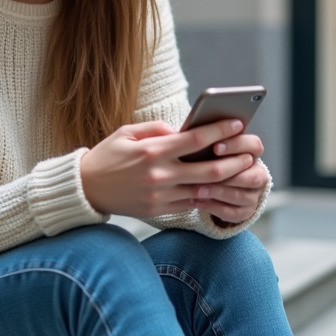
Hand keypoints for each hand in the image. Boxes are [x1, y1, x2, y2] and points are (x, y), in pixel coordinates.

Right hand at [80, 119, 259, 223]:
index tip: (237, 124)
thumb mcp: (127, 132)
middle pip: (208, 170)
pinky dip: (206, 195)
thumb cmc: (108, 155)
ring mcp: (160, 196)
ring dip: (225, 182)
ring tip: (241, 173)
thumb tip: (184, 130)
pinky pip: (190, 204)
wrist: (85, 189)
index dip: (220, 131)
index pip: (195, 140)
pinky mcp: (158, 211)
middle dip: (234, 162)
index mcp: (152, 151)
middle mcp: (159, 175)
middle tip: (249, 155)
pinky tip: (219, 188)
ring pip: (203, 190)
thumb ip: (157, 129)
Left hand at [195, 133, 268, 225]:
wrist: (215, 186)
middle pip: (252, 175)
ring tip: (196, 189)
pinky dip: (213, 207)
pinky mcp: (245, 212)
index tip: (215, 147)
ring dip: (217, 192)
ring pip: (240, 195)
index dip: (237, 145)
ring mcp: (253, 195)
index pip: (254, 146)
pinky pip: (232, 213)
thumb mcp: (210, 148)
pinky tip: (196, 201)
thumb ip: (205, 139)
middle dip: (227, 174)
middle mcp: (258, 174)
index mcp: (252, 154)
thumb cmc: (209, 160)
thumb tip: (185, 132)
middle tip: (204, 172)